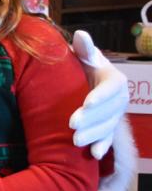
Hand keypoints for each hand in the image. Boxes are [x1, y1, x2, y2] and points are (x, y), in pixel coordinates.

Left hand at [70, 30, 129, 159]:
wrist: (85, 81)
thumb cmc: (82, 66)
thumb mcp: (84, 56)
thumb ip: (84, 49)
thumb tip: (81, 35)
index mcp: (115, 80)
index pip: (111, 88)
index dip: (100, 96)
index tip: (86, 103)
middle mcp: (119, 99)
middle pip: (108, 111)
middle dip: (91, 119)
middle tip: (72, 124)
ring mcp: (115, 115)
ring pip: (107, 127)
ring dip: (93, 135)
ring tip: (75, 141)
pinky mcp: (109, 128)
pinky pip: (108, 139)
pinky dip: (102, 146)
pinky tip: (94, 155)